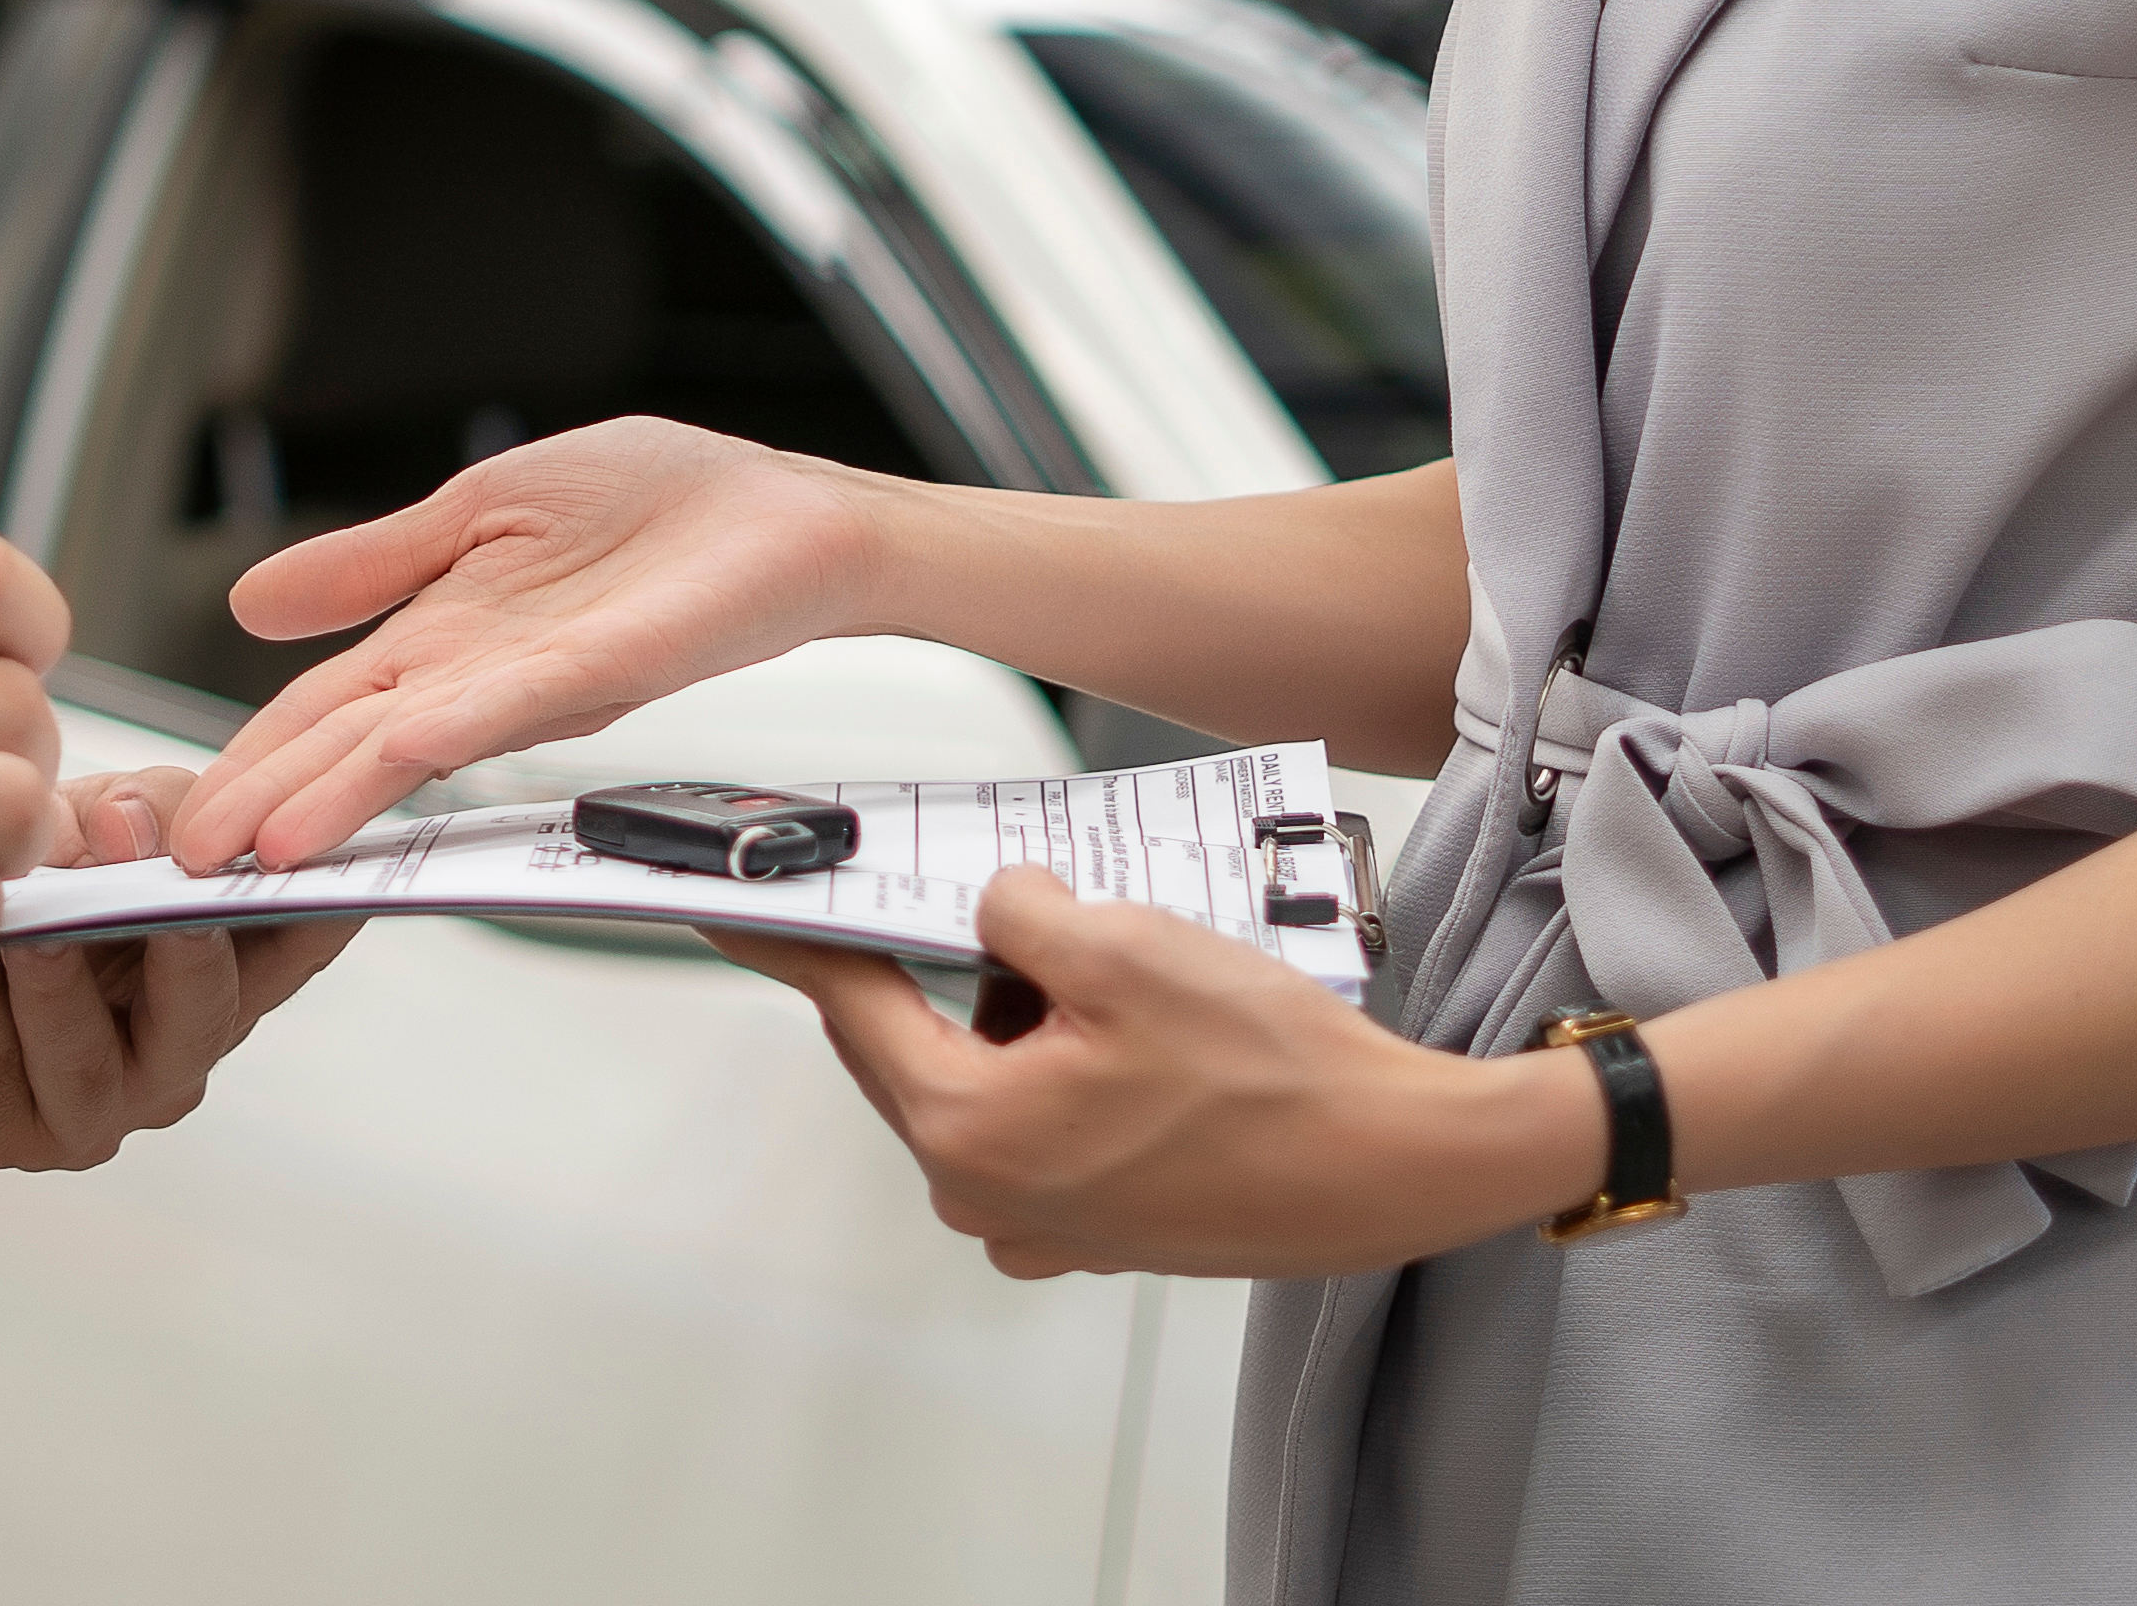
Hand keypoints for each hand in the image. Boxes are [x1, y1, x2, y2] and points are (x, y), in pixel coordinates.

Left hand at [0, 765, 357, 1167]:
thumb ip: (143, 807)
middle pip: (208, 1016)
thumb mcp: (90, 820)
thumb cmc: (10, 891)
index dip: (322, 903)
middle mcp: (162, 1055)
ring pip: (92, 1060)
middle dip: (190, 946)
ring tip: (43, 921)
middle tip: (172, 878)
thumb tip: (142, 819)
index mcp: (211, 977)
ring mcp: (80, 1107)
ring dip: (68, 979)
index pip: (293, 944)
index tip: (317, 848)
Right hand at [169, 417, 895, 870]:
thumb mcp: (482, 509)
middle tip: (186, 866)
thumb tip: (251, 602)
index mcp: (445, 634)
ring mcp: (540, 681)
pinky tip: (391, 752)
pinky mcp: (607, 670)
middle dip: (267, 802)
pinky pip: (514, 702)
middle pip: (351, 744)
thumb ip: (374, 561)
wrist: (789, 517)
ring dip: (337, 796)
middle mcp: (482, 675)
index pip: (325, 706)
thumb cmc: (661, 507)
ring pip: (415, 745)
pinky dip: (450, 729)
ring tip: (260, 852)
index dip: (252, 757)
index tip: (182, 816)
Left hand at [717, 866, 1595, 1280]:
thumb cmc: (1275, 1074)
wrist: (1398, 1164)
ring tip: (1123, 971)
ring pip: (995, 1078)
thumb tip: (994, 908)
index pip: (857, 1009)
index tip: (738, 913)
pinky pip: (1052, 1119)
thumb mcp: (1122, 945)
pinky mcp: (1107, 1229)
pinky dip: (1077, 1063)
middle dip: (960, 966)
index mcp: (972, 1131)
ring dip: (1032, 1015)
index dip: (797, 943)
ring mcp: (1049, 1225)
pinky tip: (1151, 1029)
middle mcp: (991, 1196)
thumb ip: (1020, 912)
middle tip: (1011, 907)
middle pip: (924, 1046)